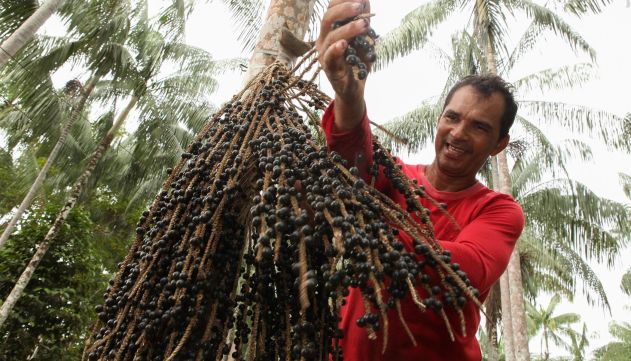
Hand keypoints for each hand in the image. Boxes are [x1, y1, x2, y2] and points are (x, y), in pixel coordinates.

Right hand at [316, 0, 371, 130]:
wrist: (354, 90)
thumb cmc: (356, 63)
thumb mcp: (363, 39)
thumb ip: (364, 22)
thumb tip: (366, 0)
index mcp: (330, 30)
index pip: (331, 8)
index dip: (341, 0)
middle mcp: (323, 40)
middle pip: (327, 18)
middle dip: (344, 9)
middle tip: (360, 5)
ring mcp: (324, 54)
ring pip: (330, 36)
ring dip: (348, 28)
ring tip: (364, 25)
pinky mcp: (329, 69)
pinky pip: (329, 57)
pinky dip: (336, 49)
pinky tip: (345, 43)